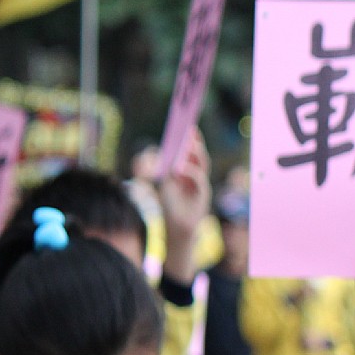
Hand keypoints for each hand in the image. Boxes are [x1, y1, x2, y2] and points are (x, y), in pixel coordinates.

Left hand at [159, 129, 211, 284]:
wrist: (177, 228)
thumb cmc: (169, 208)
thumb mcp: (160, 185)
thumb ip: (156, 170)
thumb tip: (151, 154)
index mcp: (185, 172)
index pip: (190, 152)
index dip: (190, 140)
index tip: (187, 125)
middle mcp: (195, 176)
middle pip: (198, 155)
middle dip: (195, 143)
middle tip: (190, 131)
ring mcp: (200, 184)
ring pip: (202, 164)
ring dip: (196, 154)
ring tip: (188, 145)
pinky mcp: (202, 194)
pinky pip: (199, 180)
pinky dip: (190, 173)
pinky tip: (179, 169)